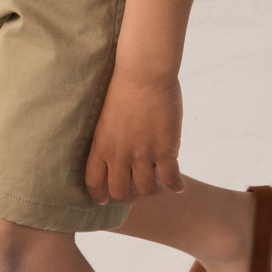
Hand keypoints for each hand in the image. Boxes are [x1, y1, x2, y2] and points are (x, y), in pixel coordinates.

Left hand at [84, 67, 184, 204]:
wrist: (144, 72)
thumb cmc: (124, 85)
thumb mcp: (106, 115)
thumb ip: (110, 137)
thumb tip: (117, 151)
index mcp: (101, 145)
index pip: (94, 182)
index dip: (99, 195)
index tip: (104, 199)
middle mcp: (119, 154)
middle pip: (121, 192)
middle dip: (128, 194)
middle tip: (136, 188)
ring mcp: (143, 154)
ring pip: (146, 189)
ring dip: (152, 189)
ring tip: (157, 183)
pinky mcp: (165, 150)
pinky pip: (170, 179)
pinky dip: (175, 185)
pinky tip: (177, 185)